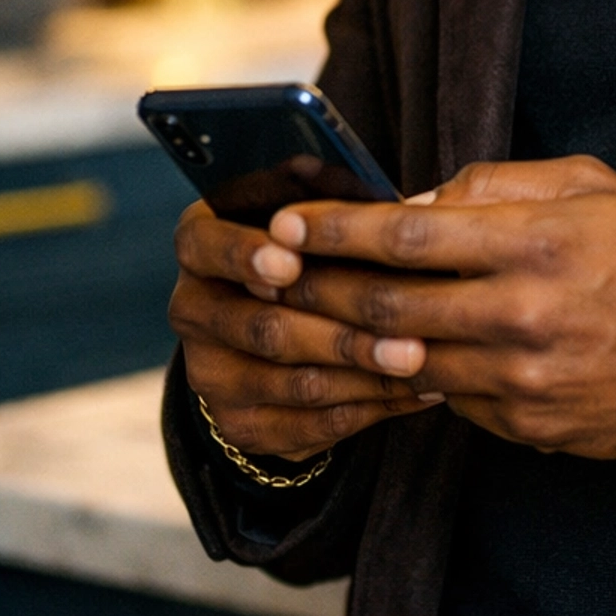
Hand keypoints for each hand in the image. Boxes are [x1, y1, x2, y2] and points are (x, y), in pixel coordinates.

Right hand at [169, 200, 441, 462]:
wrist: (287, 323)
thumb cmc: (314, 249)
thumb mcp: (313, 215)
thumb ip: (330, 199)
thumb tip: (375, 190)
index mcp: (201, 246)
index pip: (206, 247)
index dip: (245, 256)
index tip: (290, 264)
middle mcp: (193, 310)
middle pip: (264, 328)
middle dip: (341, 334)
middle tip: (405, 336)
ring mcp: (211, 374)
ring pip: (293, 383)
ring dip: (365, 376)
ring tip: (422, 362)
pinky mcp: (241, 423)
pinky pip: (308, 425)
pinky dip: (368, 408)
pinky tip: (416, 392)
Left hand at [261, 157, 615, 457]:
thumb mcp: (590, 186)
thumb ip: (499, 186)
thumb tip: (417, 200)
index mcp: (538, 242)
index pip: (408, 236)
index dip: (335, 230)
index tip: (286, 223)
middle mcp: (524, 314)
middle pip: (388, 305)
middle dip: (318, 288)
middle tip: (270, 274)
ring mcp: (524, 379)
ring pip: (406, 362)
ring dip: (350, 341)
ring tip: (308, 318)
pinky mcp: (527, 427)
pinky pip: (448, 400)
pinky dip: (413, 378)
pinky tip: (390, 357)